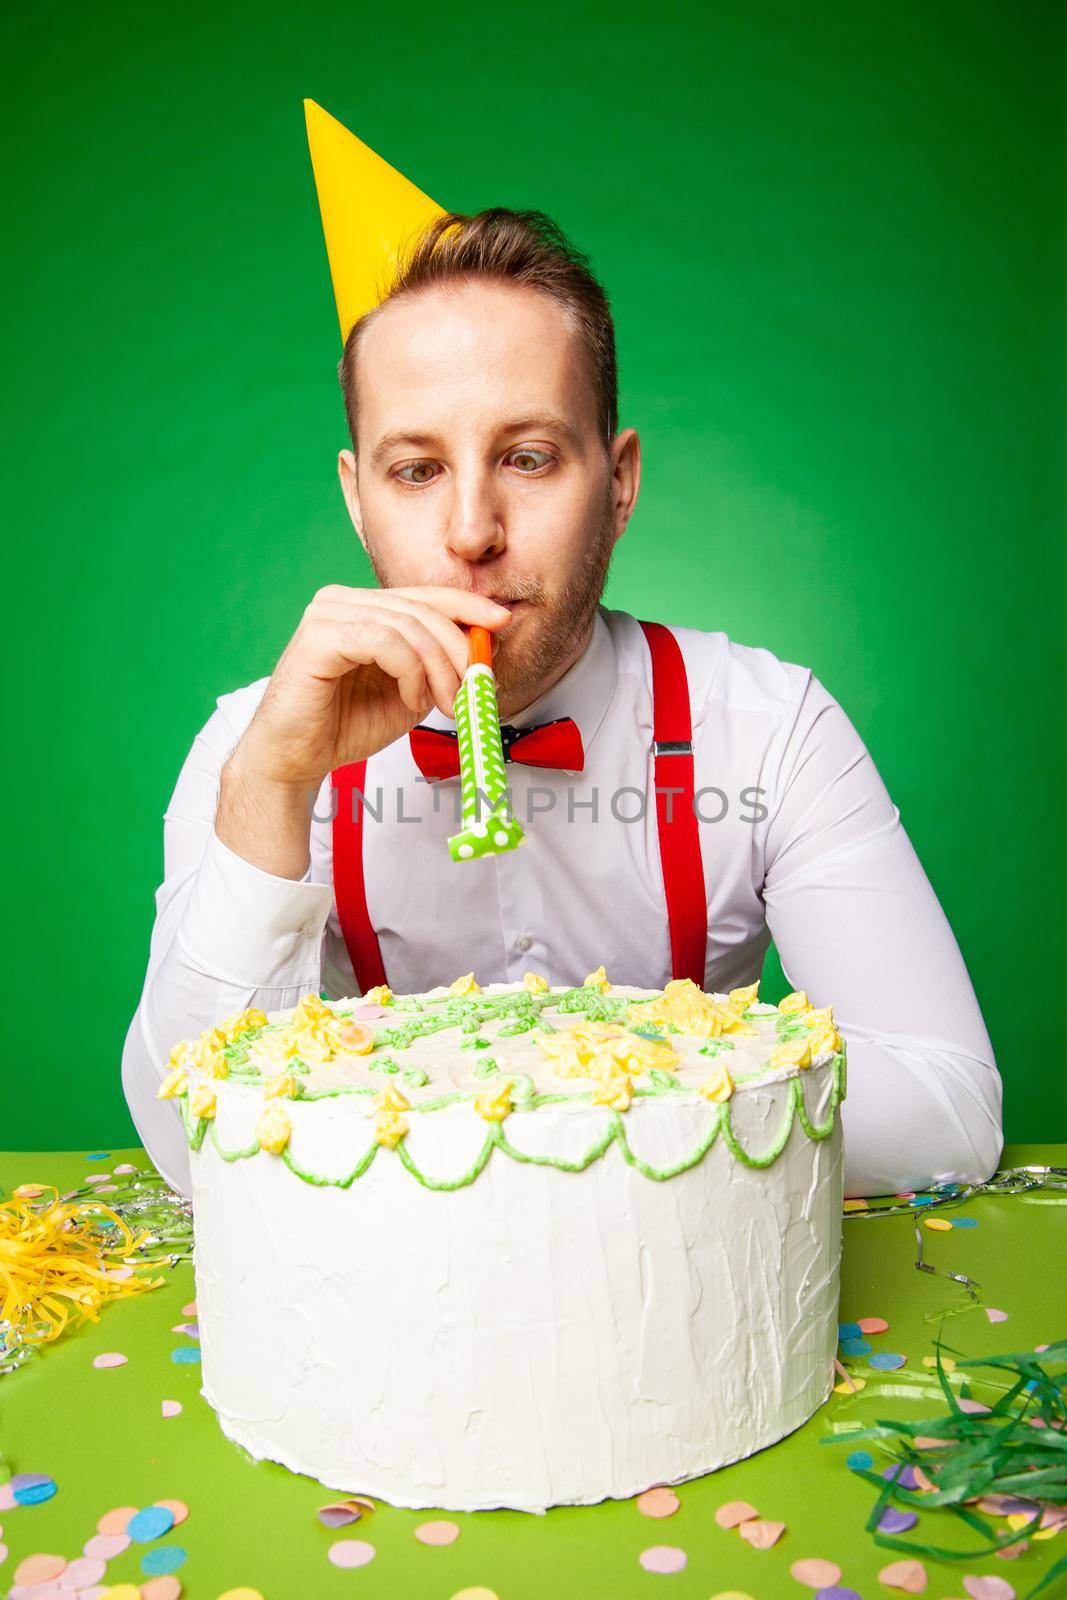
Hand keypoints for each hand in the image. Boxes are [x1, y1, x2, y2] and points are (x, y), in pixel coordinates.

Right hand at [216, 585, 509, 877]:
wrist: (295, 759)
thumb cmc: (344, 726)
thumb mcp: (411, 691)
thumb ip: (439, 665)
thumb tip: (486, 644)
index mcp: (363, 607)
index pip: (425, 594)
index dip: (467, 604)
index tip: (500, 622)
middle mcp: (342, 601)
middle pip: (423, 608)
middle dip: (459, 649)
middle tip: (476, 688)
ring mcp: (327, 613)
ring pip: (408, 625)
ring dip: (439, 668)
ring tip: (444, 704)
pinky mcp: (318, 636)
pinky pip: (384, 641)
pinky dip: (410, 671)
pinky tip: (412, 699)